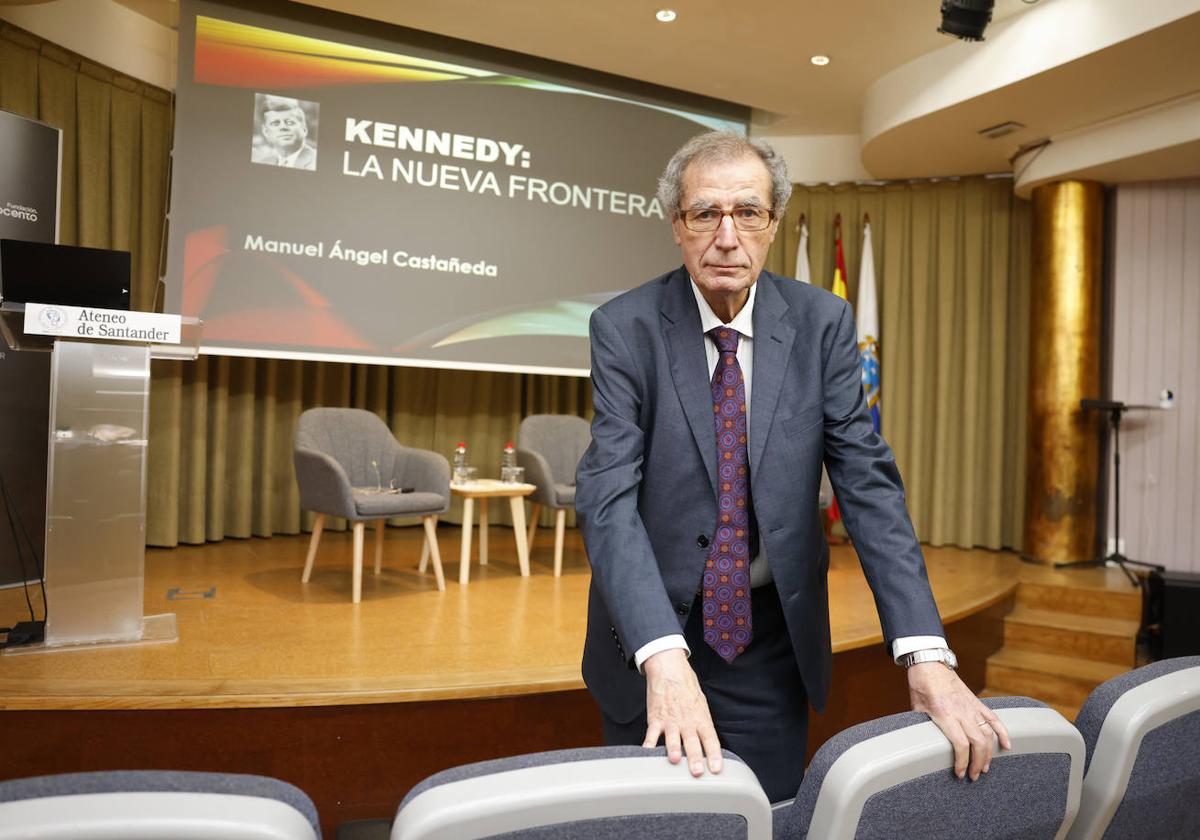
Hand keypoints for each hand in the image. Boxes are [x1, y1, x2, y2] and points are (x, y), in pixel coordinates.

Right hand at [642, 648, 722, 777]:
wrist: (669, 670)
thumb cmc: (686, 687)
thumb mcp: (701, 704)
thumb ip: (703, 724)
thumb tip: (708, 744)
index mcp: (701, 718)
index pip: (711, 739)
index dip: (715, 755)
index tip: (716, 769)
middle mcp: (687, 721)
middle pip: (692, 742)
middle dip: (695, 758)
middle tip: (697, 771)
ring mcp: (670, 720)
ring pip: (672, 738)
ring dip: (674, 750)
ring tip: (675, 760)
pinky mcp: (656, 718)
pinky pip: (651, 734)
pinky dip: (648, 744)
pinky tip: (647, 753)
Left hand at [907, 662, 1011, 780]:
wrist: (930, 663)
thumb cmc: (921, 685)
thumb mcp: (917, 708)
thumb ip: (923, 725)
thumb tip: (922, 740)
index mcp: (945, 715)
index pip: (960, 744)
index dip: (962, 762)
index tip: (960, 773)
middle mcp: (962, 712)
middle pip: (977, 743)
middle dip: (978, 763)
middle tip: (975, 776)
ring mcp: (972, 707)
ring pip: (988, 734)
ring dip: (989, 753)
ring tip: (986, 767)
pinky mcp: (977, 702)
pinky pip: (994, 718)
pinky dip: (1003, 732)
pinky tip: (1007, 746)